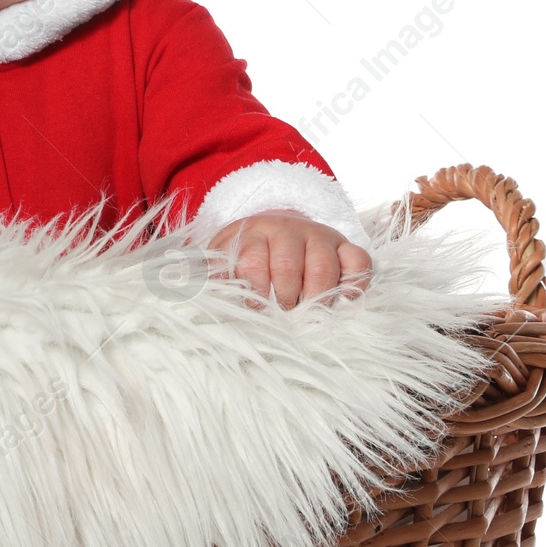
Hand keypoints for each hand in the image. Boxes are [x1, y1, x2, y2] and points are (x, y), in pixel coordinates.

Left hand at [207, 209, 371, 307]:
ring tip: (307, 319)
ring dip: (315, 298)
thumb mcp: (218, 260)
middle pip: (287, 265)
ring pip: (323, 265)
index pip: (252, 262)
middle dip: (283, 299)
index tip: (253, 314)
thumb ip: (207, 276)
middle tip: (281, 319)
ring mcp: (318, 237)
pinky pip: (358, 261)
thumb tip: (187, 295)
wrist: (272, 227)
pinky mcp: (344, 246)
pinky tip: (343, 303)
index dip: (253, 292)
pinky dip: (355, 284)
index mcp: (250, 234)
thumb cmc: (242, 255)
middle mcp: (285, 230)